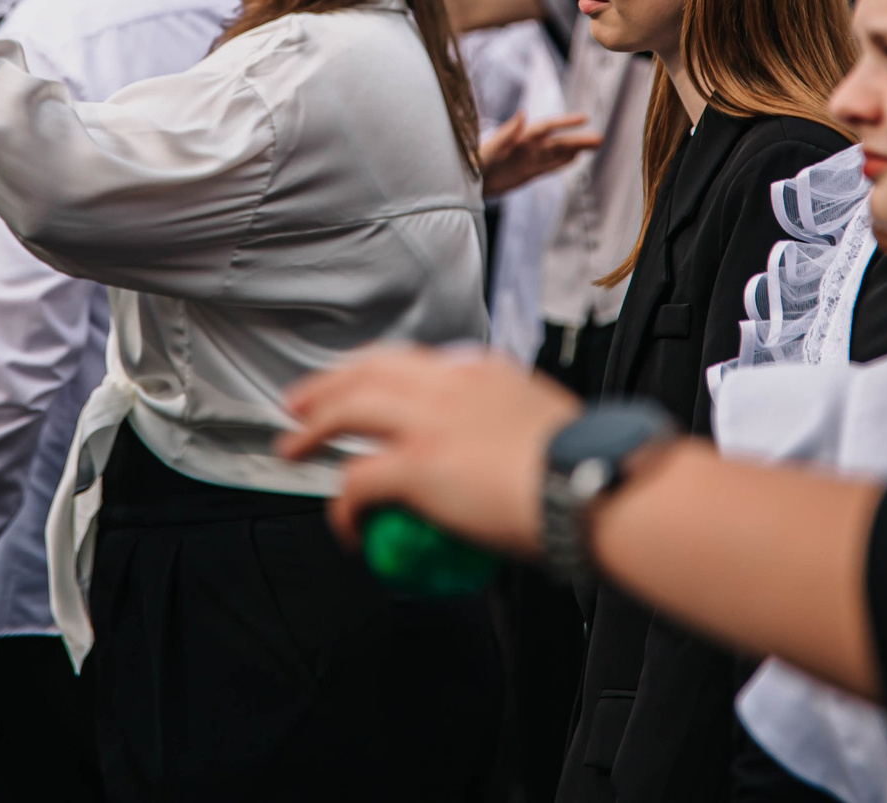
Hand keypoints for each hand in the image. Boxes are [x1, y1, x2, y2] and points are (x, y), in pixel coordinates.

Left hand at [279, 344, 581, 552]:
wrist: (594, 482)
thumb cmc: (588, 468)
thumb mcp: (546, 427)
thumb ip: (515, 434)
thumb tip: (508, 466)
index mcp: (484, 370)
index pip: (416, 361)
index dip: (377, 372)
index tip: (363, 385)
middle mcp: (450, 383)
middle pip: (369, 370)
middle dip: (328, 383)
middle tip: (301, 401)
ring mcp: (429, 420)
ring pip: (348, 410)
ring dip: (314, 427)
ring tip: (293, 446)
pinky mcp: (417, 463)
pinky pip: (356, 483)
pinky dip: (342, 505)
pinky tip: (343, 524)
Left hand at [479, 111, 601, 197]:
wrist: (464, 183)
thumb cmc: (472, 162)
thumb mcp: (488, 148)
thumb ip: (506, 133)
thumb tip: (523, 113)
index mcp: (519, 137)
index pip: (547, 127)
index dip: (565, 122)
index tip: (584, 118)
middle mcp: (527, 146)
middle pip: (557, 141)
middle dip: (579, 139)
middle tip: (601, 139)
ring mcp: (528, 159)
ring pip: (557, 153)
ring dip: (576, 148)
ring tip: (596, 145)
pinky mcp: (527, 173)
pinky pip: (549, 166)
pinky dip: (563, 161)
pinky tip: (576, 157)